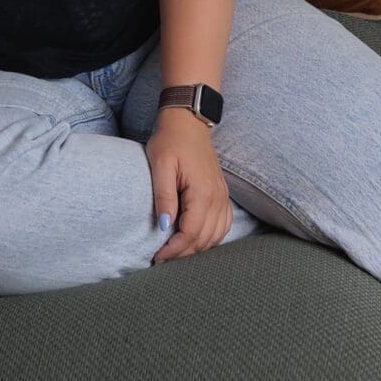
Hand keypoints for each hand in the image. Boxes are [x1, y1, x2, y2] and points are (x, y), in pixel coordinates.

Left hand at [147, 109, 232, 262]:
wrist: (188, 121)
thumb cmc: (171, 140)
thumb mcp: (160, 165)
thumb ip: (164, 196)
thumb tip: (163, 226)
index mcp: (202, 192)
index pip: (191, 233)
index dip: (174, 250)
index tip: (157, 257)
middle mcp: (217, 198)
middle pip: (204, 239)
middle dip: (183, 253)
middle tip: (162, 259)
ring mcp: (223, 196)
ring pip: (216, 236)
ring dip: (197, 248)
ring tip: (175, 252)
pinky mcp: (222, 194)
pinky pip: (224, 225)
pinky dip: (211, 238)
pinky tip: (195, 240)